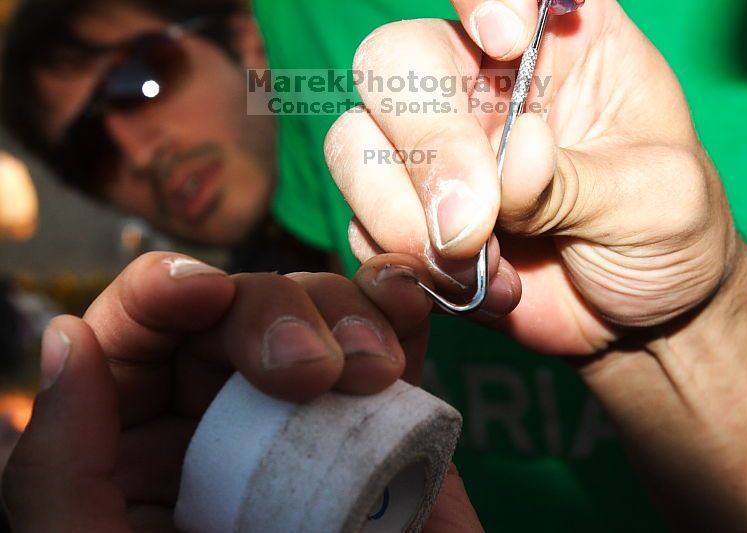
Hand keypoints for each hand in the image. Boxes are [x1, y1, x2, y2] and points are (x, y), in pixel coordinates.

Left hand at [2, 252, 480, 531]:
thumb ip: (61, 473)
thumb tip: (69, 340)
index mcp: (139, 450)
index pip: (138, 336)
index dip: (163, 292)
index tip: (200, 292)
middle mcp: (223, 420)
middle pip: (238, 309)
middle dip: (272, 312)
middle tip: (310, 370)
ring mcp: (311, 416)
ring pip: (318, 310)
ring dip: (344, 311)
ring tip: (371, 369)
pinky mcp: (385, 423)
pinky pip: (392, 343)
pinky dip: (400, 310)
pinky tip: (403, 305)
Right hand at [326, 0, 736, 353]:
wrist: (637, 325)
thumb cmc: (667, 238)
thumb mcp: (657, 199)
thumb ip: (580, 178)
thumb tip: (510, 164)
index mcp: (556, 46)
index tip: (507, 43)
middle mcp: (481, 88)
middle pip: (393, 62)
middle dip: (428, 143)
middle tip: (473, 222)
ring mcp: (436, 155)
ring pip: (354, 145)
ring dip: (401, 215)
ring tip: (477, 266)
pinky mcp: (409, 220)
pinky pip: (363, 226)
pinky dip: (408, 266)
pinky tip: (478, 291)